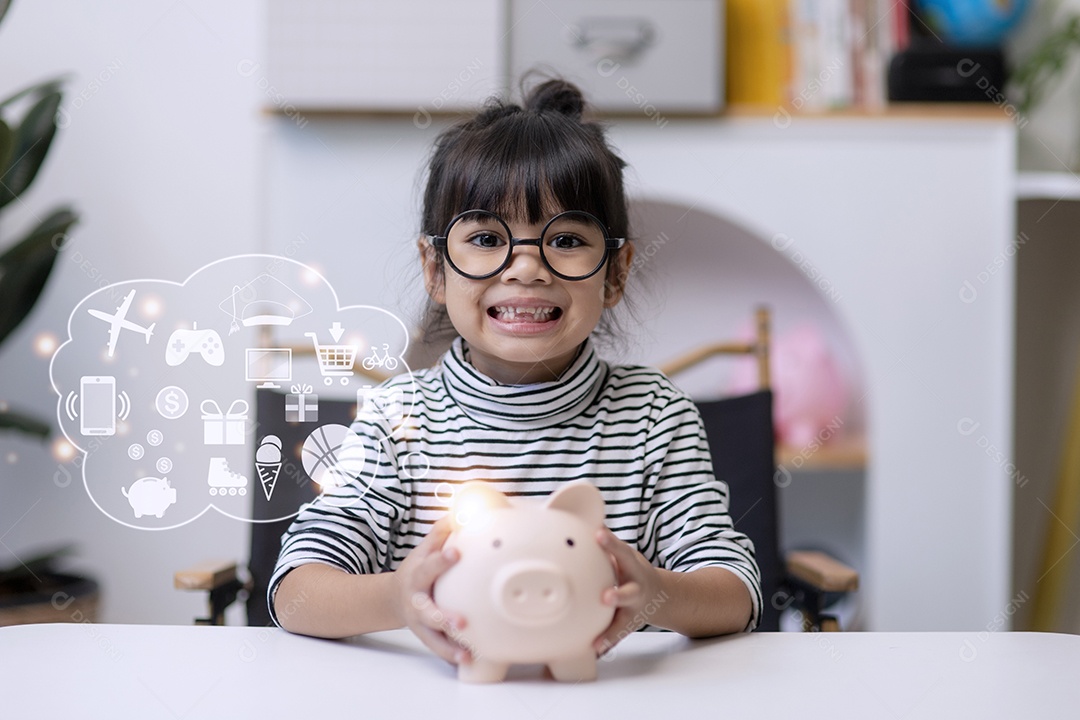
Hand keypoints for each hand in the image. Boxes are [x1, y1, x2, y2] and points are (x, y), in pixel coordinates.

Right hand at [393, 517, 470, 664]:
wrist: (392, 598)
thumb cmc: (418, 569)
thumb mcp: (424, 548)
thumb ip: (442, 531)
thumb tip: (461, 508)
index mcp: (417, 574)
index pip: (429, 565)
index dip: (441, 560)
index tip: (456, 553)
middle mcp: (417, 600)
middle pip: (427, 609)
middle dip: (442, 615)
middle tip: (461, 620)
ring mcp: (420, 621)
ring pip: (432, 635)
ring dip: (448, 643)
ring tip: (466, 651)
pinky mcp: (427, 636)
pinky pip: (439, 647)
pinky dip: (452, 654)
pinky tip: (468, 659)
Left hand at [592, 528, 664, 655]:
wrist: (663, 596)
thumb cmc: (632, 570)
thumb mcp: (626, 555)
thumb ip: (608, 544)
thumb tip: (586, 518)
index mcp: (633, 567)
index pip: (622, 552)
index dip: (611, 543)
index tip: (598, 534)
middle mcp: (637, 589)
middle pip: (629, 592)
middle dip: (618, 595)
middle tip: (605, 597)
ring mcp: (634, 609)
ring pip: (624, 620)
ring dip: (611, 628)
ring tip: (598, 639)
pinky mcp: (628, 624)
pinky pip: (616, 635)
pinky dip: (606, 642)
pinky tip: (593, 650)